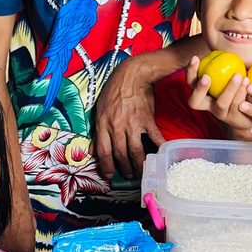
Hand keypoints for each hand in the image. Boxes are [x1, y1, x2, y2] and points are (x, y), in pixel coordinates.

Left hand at [94, 55, 164, 179]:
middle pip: (120, 154)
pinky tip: (160, 155)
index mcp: (103, 124)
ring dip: (138, 164)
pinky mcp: (147, 120)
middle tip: (128, 176)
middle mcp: (117, 126)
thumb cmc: (114, 91)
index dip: (106, 166)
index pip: (104, 151)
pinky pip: (154, 137)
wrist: (132, 75)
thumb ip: (96, 132)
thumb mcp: (100, 110)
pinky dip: (158, 148)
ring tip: (140, 171)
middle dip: (124, 168)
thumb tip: (91, 151)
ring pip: (135, 150)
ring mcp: (133, 124)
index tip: (109, 175)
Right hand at [186, 56, 251, 133]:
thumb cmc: (238, 88)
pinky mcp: (234, 119)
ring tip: (238, 75)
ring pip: (221, 103)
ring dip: (229, 88)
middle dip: (200, 88)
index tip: (196, 58)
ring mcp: (221, 114)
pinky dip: (242, 93)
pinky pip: (237, 106)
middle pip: (195, 101)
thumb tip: (225, 44)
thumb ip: (224, 65)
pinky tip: (248, 83)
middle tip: (207, 76)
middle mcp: (208, 106)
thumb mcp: (229, 76)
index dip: (190, 72)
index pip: (191, 83)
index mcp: (202, 93)